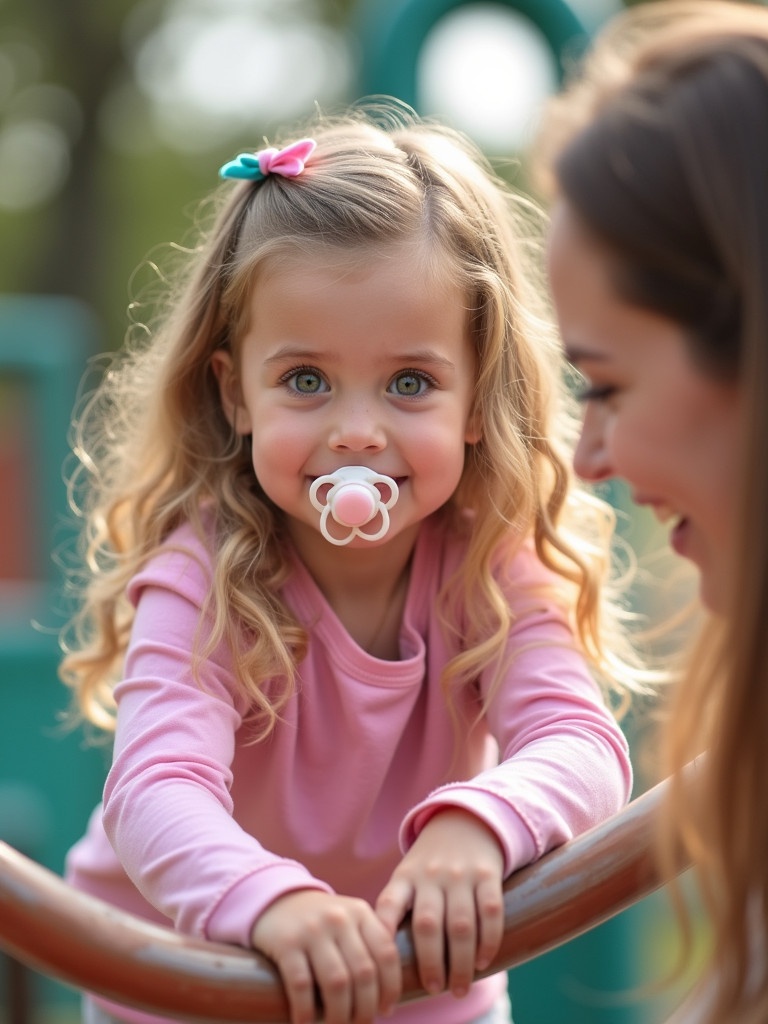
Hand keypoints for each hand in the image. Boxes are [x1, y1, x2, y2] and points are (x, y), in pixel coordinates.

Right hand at [251, 889, 400, 1023]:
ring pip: (337, 983)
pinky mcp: (286, 943)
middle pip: (364, 973)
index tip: (386, 1010)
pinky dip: (306, 1011)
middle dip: (366, 1009)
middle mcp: (339, 918)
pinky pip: (302, 985)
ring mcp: (312, 929)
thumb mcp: (348, 919)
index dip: (391, 987)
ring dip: (340, 1016)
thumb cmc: (320, 921)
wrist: (275, 898)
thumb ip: (368, 945)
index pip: (386, 953)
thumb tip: (386, 997)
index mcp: (360, 912)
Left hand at [375, 809, 504, 999]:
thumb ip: (397, 910)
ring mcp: (459, 874)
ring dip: (461, 962)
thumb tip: (383, 962)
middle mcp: (430, 875)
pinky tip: (483, 962)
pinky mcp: (487, 873)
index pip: (387, 906)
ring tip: (460, 988)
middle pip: (428, 926)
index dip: (382, 937)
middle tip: (435, 990)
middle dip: (431, 964)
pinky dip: (489, 940)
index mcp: (405, 877)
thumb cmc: (430, 862)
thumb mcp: (407, 875)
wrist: (466, 819)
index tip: (382, 972)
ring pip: (461, 925)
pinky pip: (490, 911)